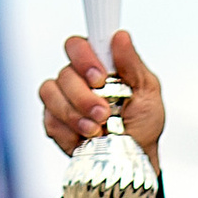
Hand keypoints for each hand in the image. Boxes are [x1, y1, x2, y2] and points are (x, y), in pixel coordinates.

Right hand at [38, 28, 166, 162]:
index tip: (100, 78)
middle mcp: (78, 78)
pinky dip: (68, 131)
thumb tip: (120, 37)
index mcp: (98, 63)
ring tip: (97, 128)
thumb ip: (132, 63)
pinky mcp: (55, 122)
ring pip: (52, 95)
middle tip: (104, 113)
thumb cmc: (143, 123)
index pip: (77, 46)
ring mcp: (63, 99)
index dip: (84, 58)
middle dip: (84, 97)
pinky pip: (50, 120)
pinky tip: (85, 137)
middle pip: (64, 73)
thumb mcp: (147, 90)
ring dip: (75, 114)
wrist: (134, 159)